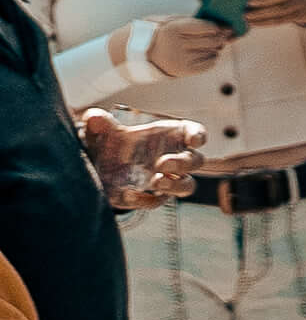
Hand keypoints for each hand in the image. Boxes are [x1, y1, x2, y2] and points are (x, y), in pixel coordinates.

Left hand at [78, 112, 199, 208]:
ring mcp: (165, 179)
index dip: (198, 136)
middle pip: (194, 161)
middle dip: (183, 163)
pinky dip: (146, 200)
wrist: (95, 167)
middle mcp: (173, 159)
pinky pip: (157, 201)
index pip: (194, 133)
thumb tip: (93, 118)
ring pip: (186, 185)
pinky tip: (130, 195)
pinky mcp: (150, 197)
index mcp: (170, 137)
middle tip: (162, 163)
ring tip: (155, 181)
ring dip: (175, 184)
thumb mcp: (100, 130)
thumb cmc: (108, 143)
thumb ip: (99, 122)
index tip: (193, 140)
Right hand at [141, 19, 233, 75]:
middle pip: (213, 40)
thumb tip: (223, 27)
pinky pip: (210, 64)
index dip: (216, 27)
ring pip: (213, 52)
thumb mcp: (170, 21)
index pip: (207, 27)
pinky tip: (204, 54)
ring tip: (207, 45)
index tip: (219, 27)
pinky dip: (212, 58)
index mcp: (172, 29)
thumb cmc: (161, 34)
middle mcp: (177, 44)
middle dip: (220, 38)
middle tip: (222, 36)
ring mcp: (181, 59)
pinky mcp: (185, 70)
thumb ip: (193, 21)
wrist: (141, 54)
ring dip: (215, 48)